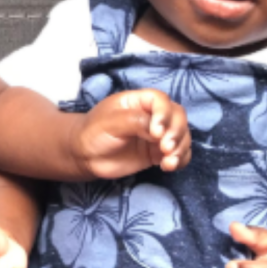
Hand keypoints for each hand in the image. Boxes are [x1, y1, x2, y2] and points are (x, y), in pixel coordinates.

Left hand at [72, 89, 190, 179]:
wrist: (85, 156)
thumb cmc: (93, 133)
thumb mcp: (110, 122)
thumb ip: (135, 121)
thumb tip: (158, 130)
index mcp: (139, 101)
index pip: (161, 101)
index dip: (164, 114)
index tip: (156, 132)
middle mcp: (152, 115)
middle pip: (177, 116)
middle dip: (176, 132)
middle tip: (165, 148)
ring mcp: (156, 135)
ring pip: (182, 136)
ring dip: (180, 148)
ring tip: (168, 162)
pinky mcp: (157, 153)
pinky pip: (178, 154)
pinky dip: (180, 160)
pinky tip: (169, 166)